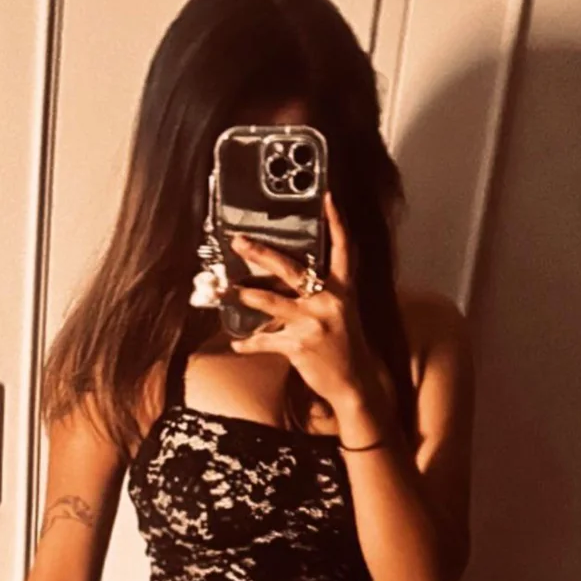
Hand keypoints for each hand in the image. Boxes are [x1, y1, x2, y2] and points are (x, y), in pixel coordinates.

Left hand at [226, 192, 379, 414]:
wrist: (354, 382)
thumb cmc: (344, 344)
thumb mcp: (340, 312)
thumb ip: (319, 292)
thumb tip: (284, 278)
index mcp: (343, 290)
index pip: (343, 250)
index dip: (337, 223)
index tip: (329, 198)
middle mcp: (329, 302)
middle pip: (292, 270)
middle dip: (262, 255)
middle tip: (239, 242)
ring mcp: (313, 324)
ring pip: (271, 304)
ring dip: (245, 296)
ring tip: (226, 290)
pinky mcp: (299, 347)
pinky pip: (266, 341)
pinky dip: (249, 344)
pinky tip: (236, 344)